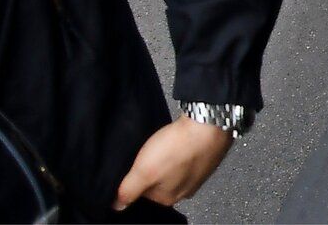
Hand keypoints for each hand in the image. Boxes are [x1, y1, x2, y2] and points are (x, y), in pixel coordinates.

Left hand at [114, 115, 232, 210]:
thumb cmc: (178, 147)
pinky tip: (180, 140)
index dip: (137, 178)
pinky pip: (189, 157)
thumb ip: (127, 191)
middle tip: (152, 152)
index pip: (144, 194)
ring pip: (175, 169)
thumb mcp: (142, 172)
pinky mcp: (208, 156)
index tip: (138, 164)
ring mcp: (199, 173)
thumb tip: (117, 205)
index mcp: (168, 198)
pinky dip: (183, 149)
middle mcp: (186, 190)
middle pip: (160, 182)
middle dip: (155, 168)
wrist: (210, 122)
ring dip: (169, 158)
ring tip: (166, 144)